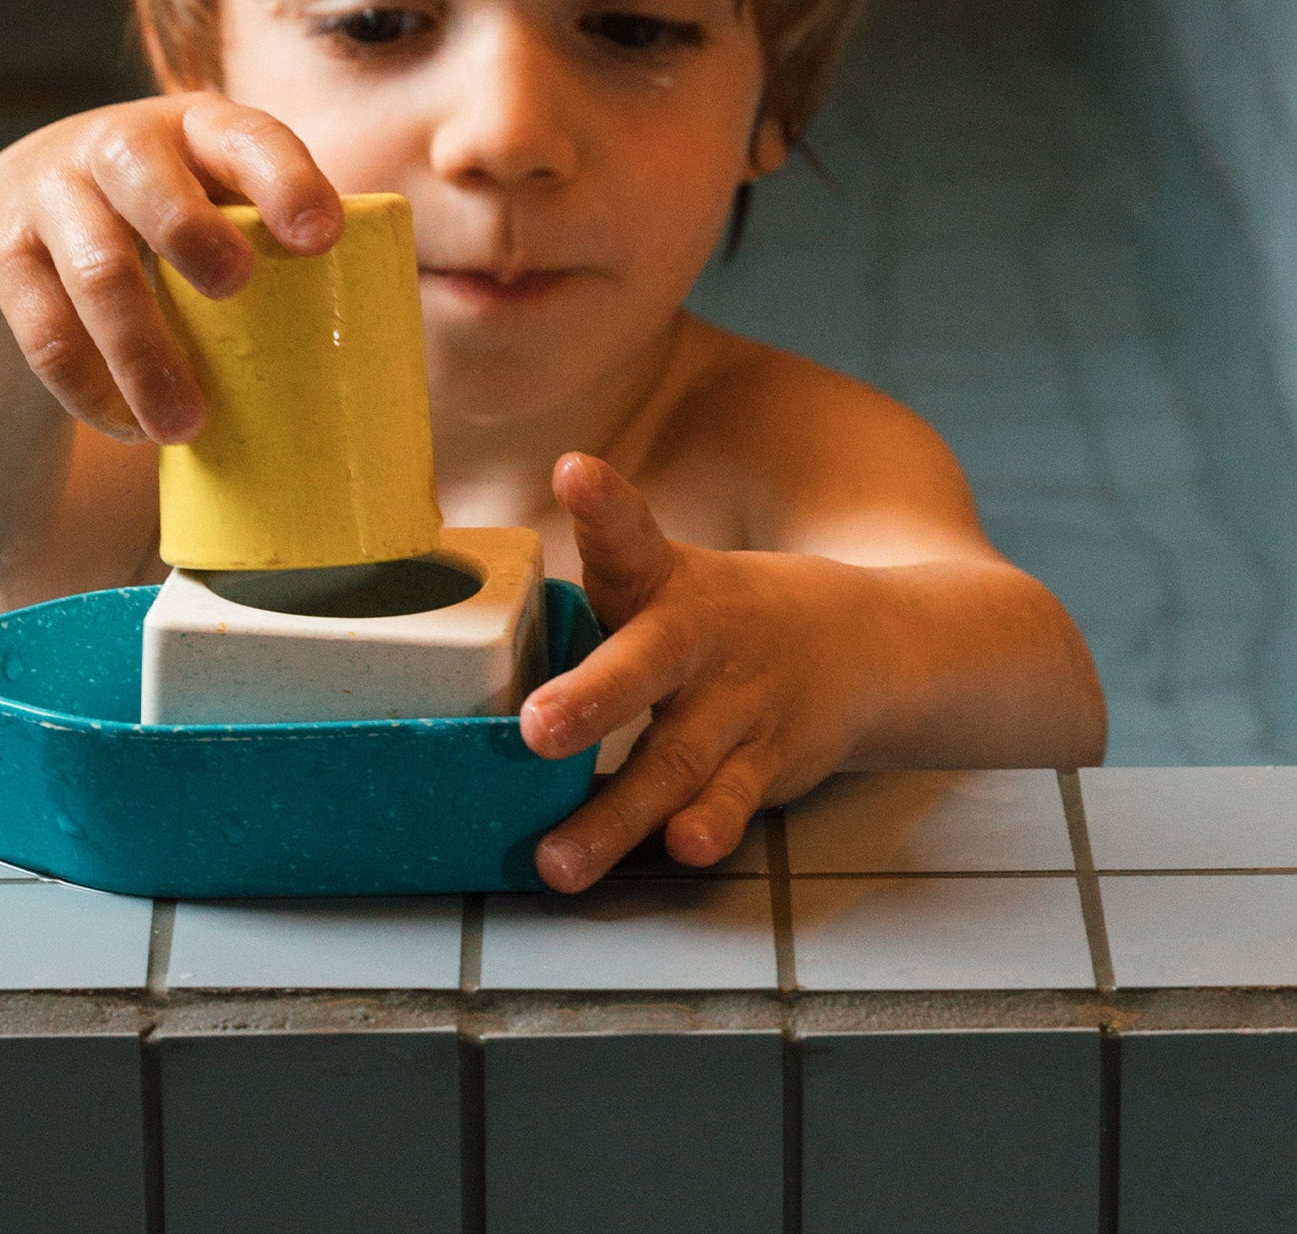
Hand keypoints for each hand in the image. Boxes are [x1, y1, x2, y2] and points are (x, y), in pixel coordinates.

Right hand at [0, 92, 342, 443]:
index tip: (322, 238)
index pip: (248, 136)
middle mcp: (120, 146)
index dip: (286, 179)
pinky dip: (89, 386)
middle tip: (236, 288)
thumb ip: (275, 247)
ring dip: (142, 352)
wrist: (21, 206)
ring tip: (185, 426)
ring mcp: (53, 194)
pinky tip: (129, 428)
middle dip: (192, 233)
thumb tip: (373, 360)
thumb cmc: (167, 218)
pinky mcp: (5, 254)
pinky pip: (44, 327)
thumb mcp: (216, 202)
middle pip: (147, 180)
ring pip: (96, 268)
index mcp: (199, 129)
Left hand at [519, 452, 881, 892]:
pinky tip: (681, 848)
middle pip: (645, 663)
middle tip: (535, 727)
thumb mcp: (661, 585)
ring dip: (615, 814)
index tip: (575, 473)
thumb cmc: (715, 618)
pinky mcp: (768, 760)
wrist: (865, 643)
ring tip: (558, 859)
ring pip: (674, 760)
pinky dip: (708, 825)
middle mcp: (698, 637)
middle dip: (592, 698)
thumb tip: (466, 664)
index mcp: (661, 580)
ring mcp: (736, 702)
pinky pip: (732, 798)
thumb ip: (585, 614)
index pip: (629, 533)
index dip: (602, 503)